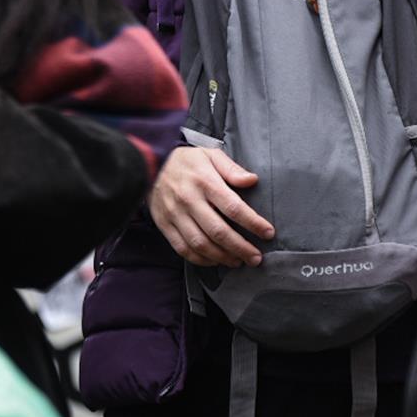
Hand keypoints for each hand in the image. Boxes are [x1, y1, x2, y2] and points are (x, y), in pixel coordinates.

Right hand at [148, 146, 276, 267]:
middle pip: (219, 231)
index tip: (268, 232)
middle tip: (256, 258)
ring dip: (223, 257)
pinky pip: (183, 249)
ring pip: (201, 244)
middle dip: (241, 248)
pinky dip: (201, 259)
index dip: (253, 223)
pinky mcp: (165, 225)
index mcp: (205, 182)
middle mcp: (189, 200)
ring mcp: (175, 215)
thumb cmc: (187, 161)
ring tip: (238, 261)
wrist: (148, 164)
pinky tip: (215, 261)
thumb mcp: (210, 155)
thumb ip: (232, 169)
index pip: (233, 207)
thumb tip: (252, 180)